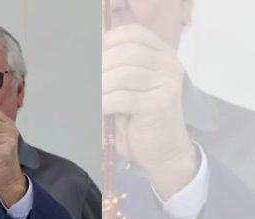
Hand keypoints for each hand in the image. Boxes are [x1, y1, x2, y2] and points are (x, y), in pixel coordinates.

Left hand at [102, 24, 198, 198]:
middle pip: (126, 53)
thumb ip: (115, 70)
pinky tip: (98, 110)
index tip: (92, 54)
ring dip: (99, 87)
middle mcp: (169, 65)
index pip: (135, 34)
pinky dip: (103, 104)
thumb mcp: (128, 89)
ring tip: (90, 98)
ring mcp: (167, 84)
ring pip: (122, 75)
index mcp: (163, 55)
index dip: (110, 40)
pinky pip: (122, 98)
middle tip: (85, 82)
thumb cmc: (140, 119)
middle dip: (100, 67)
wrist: (164, 150)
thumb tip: (85, 58)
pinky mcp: (160, 104)